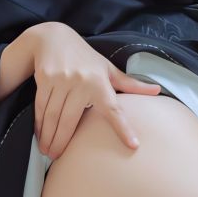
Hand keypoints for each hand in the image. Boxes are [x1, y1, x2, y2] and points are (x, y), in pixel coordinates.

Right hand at [29, 23, 161, 159]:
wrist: (53, 38)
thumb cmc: (84, 58)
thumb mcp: (108, 68)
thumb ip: (130, 84)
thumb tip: (157, 90)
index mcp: (100, 82)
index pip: (114, 109)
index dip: (123, 128)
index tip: (133, 145)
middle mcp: (81, 82)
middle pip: (71, 120)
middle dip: (62, 141)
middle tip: (57, 158)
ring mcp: (61, 80)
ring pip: (53, 116)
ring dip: (49, 136)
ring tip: (47, 152)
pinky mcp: (45, 79)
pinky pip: (41, 107)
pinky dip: (39, 124)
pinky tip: (40, 135)